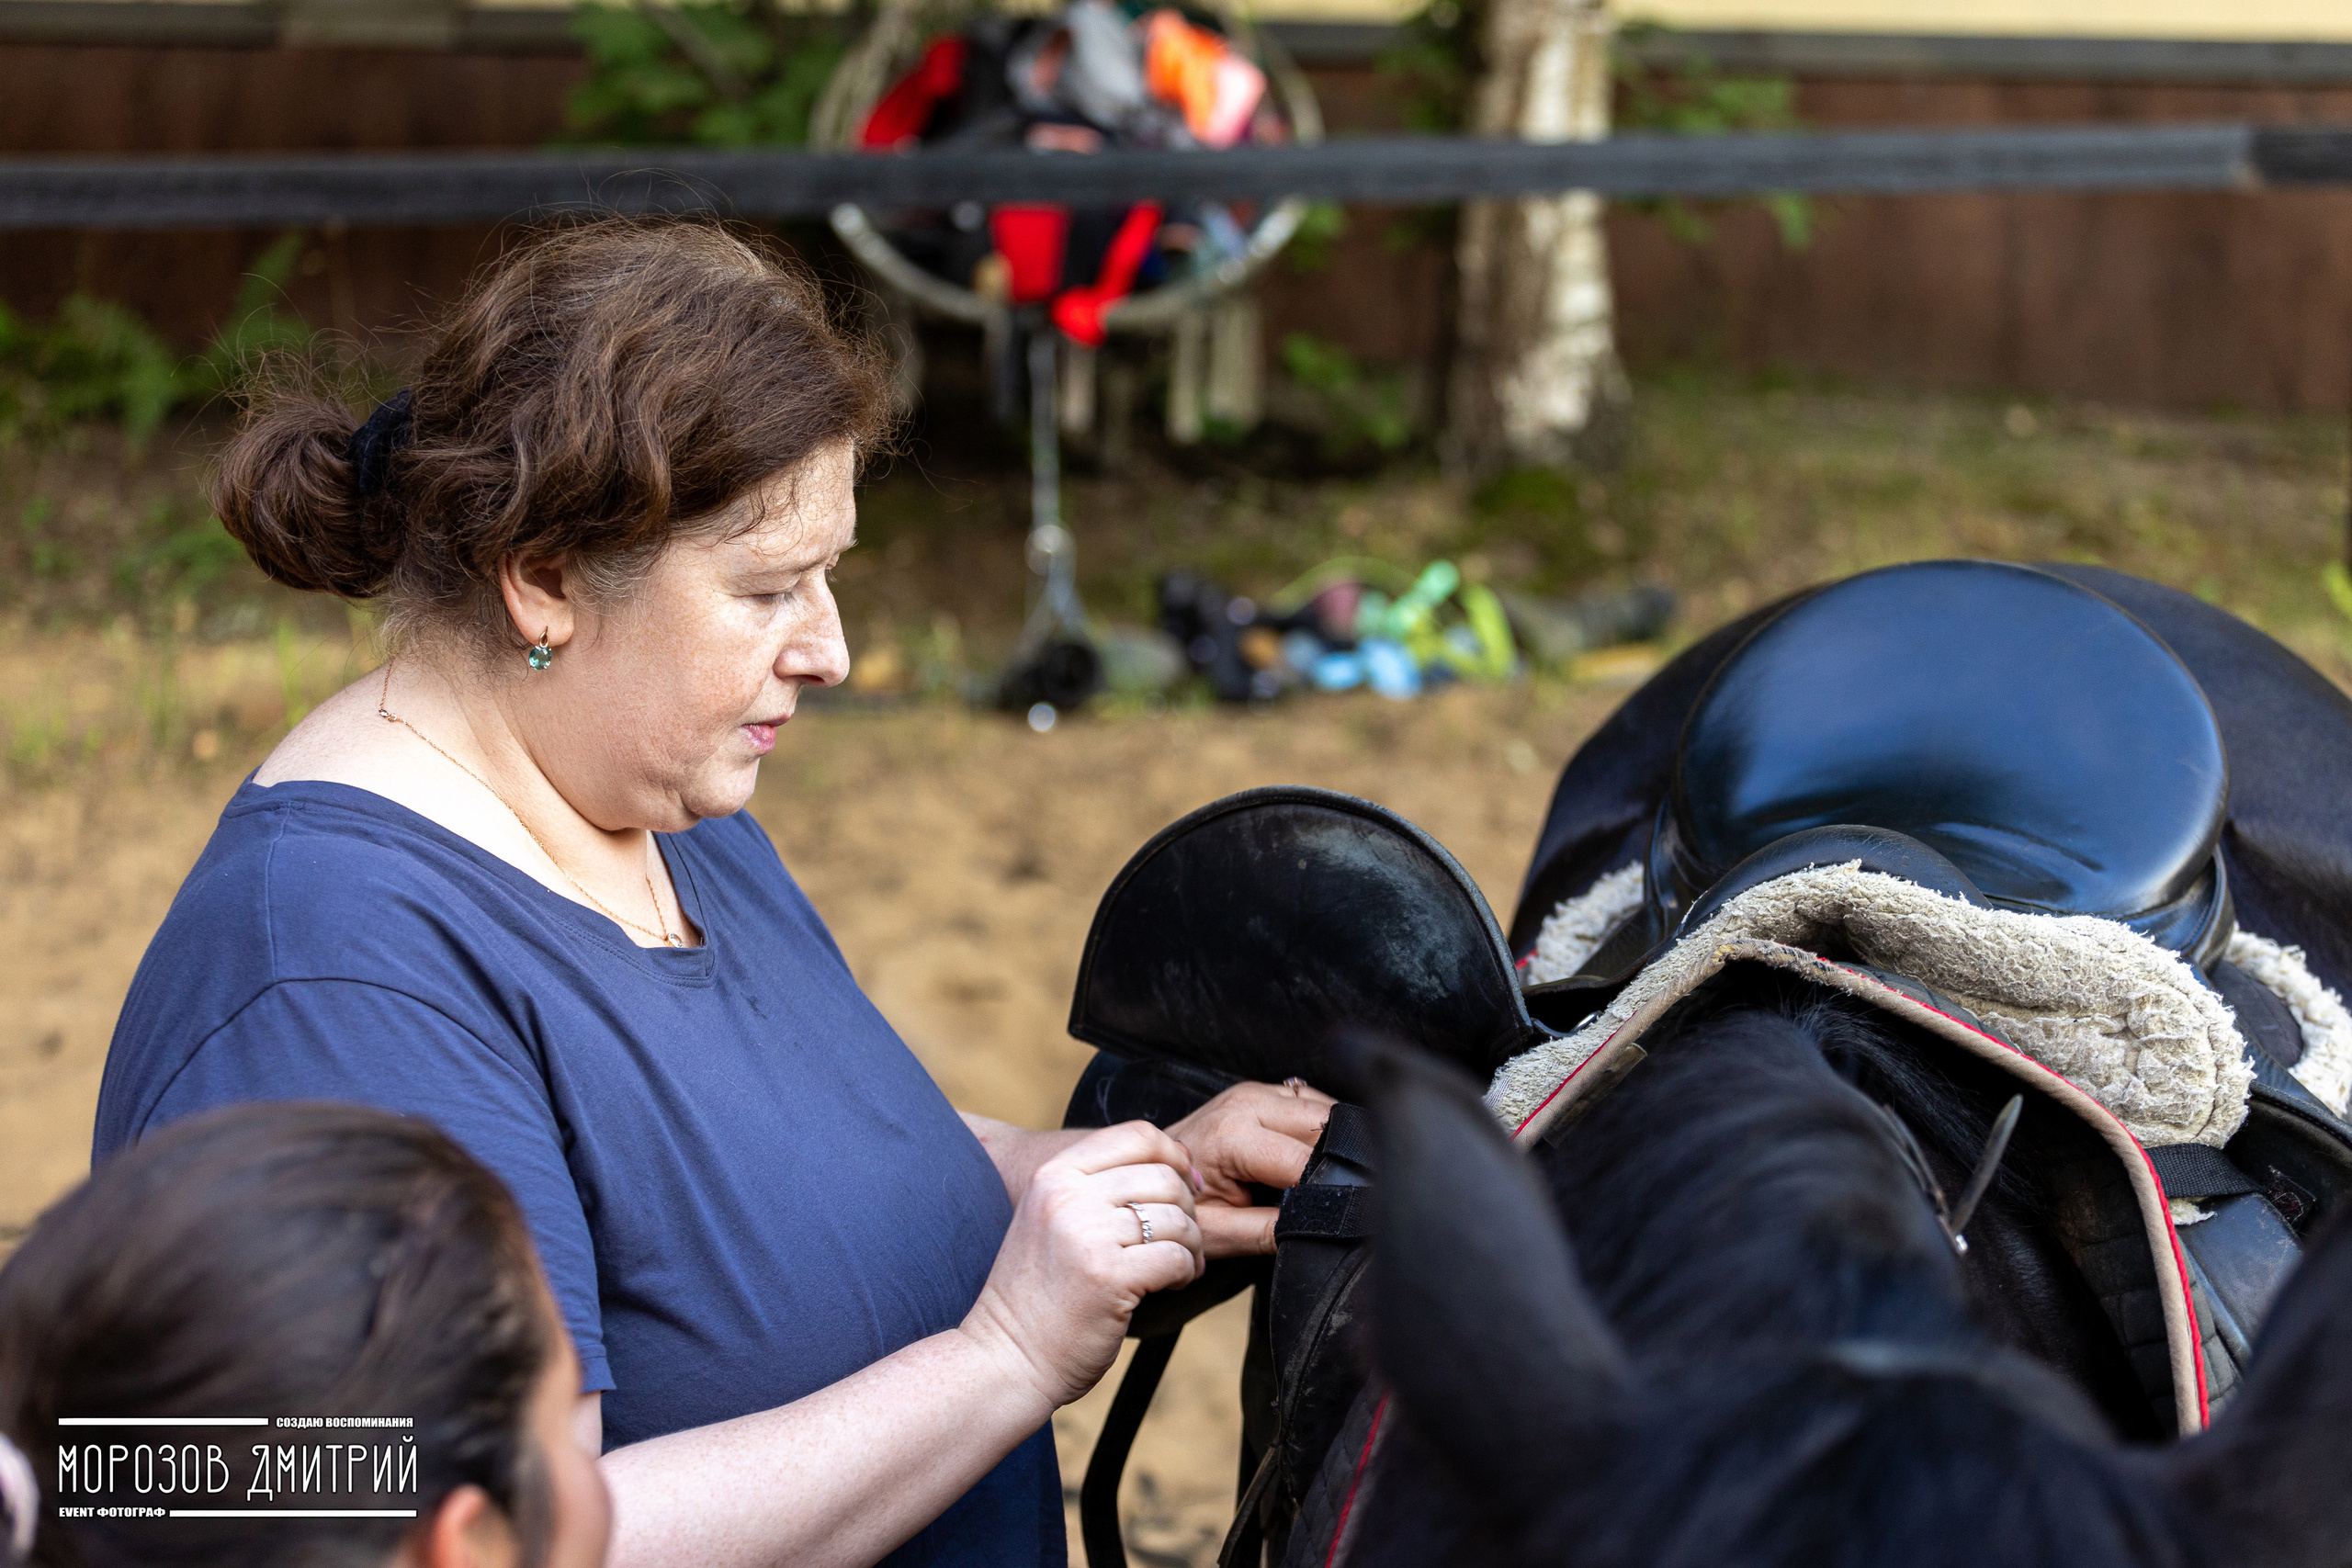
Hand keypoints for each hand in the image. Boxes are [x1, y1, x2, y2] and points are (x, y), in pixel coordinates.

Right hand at [960, 1122, 1205, 1409]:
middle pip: (1164, 1177)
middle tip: (1185, 1239)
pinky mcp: (1109, 1278)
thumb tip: (1177, 1166)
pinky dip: (1187, 1272)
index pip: (1137, 1135)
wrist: (1005, 1357)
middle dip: (1189, 1208)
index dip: (1175, 1156)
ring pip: (1176, 1218)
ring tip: (1181, 1265)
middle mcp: (1068, 1196)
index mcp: (1053, 1175)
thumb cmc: (1039, 1294)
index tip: (1189, 1185)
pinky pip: (1177, 1258)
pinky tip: (1173, 1284)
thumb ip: (1097, 1187)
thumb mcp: (1052, 1219)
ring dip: (1192, 1245)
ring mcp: (1087, 1236)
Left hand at [1167, 1079, 1335, 1257]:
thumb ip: (1270, 1231)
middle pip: (1321, 1124)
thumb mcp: (1220, 1232)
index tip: (1335, 1214)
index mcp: (1232, 1136)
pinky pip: (1310, 1101)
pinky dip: (1323, 1126)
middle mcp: (1246, 1104)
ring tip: (1329, 1177)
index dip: (1325, 1191)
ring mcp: (1255, 1092)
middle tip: (1339, 1195)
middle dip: (1337, 1160)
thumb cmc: (1180, 1204)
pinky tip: (1318, 1154)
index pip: (1304, 1161)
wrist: (1150, 1176)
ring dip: (1334, 1140)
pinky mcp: (1262, 1091)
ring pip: (1322, 1107)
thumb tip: (1318, 1229)